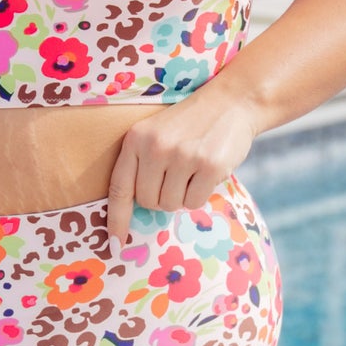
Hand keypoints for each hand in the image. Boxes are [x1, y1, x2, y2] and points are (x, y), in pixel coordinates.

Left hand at [104, 88, 259, 255]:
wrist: (230, 102)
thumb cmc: (188, 125)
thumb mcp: (155, 135)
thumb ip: (141, 165)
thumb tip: (136, 213)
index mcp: (136, 139)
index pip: (120, 188)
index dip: (117, 219)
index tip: (115, 243)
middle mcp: (155, 147)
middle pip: (148, 202)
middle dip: (162, 198)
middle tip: (176, 177)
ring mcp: (182, 156)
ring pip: (171, 204)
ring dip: (182, 196)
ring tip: (192, 170)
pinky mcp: (208, 165)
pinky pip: (194, 202)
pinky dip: (200, 194)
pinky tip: (206, 172)